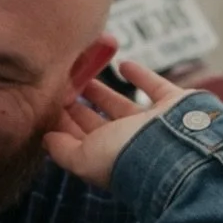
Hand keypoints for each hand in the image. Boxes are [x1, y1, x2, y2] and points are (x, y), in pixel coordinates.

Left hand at [44, 60, 193, 190]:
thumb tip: (46, 139)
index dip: (64, 122)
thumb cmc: (126, 158)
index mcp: (107, 158)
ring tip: (85, 76)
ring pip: (122, 105)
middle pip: (98, 122)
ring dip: (103, 92)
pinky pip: (154, 86)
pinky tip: (123, 64)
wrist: (176, 149)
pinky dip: (140, 75)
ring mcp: (152, 125)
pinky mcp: (173, 105)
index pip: (79, 139)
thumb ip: (62, 149)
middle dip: (80, 106)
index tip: (48, 102)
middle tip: (62, 86)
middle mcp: (129, 143)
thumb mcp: (82, 157)